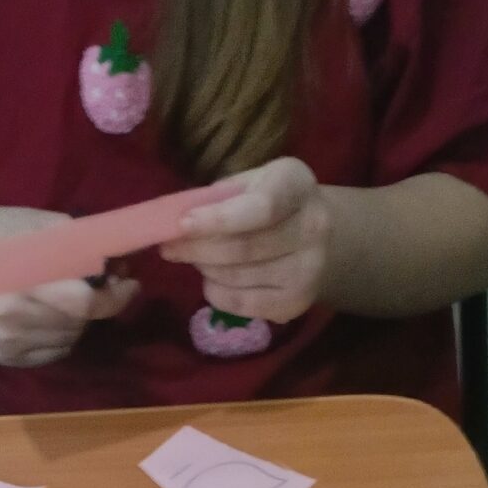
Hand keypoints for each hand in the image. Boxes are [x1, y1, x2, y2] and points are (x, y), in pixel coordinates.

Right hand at [0, 205, 137, 368]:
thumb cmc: (6, 234)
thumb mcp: (45, 226)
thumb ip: (86, 246)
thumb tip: (122, 268)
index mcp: (20, 279)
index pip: (84, 303)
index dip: (114, 297)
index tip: (130, 285)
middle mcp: (10, 316)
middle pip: (79, 323)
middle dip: (97, 305)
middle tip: (99, 285)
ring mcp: (6, 340)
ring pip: (70, 340)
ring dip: (80, 321)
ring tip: (66, 297)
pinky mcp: (5, 356)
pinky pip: (56, 352)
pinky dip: (63, 335)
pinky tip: (48, 314)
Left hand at [160, 156, 331, 323]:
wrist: (317, 234)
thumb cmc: (270, 200)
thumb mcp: (249, 183)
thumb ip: (217, 198)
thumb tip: (171, 222)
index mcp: (297, 185)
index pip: (260, 208)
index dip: (218, 219)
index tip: (182, 225)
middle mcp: (313, 227)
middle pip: (244, 248)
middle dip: (198, 249)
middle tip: (170, 247)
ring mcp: (309, 270)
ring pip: (238, 278)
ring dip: (206, 270)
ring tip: (197, 259)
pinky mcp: (297, 303)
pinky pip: (241, 304)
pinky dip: (216, 293)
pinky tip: (213, 280)